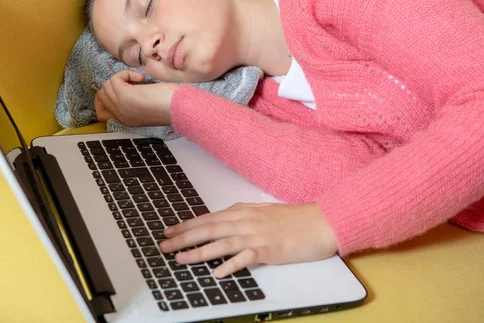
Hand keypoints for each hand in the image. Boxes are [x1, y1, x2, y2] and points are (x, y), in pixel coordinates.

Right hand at [94, 70, 179, 125]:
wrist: (181, 108)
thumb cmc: (170, 103)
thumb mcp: (145, 105)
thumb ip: (132, 101)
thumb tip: (121, 85)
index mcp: (125, 121)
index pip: (100, 113)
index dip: (106, 97)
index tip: (122, 88)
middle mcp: (121, 116)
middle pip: (102, 94)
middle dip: (115, 83)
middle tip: (134, 84)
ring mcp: (122, 108)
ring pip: (107, 85)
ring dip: (121, 78)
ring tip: (139, 81)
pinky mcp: (126, 97)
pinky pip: (115, 80)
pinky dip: (126, 74)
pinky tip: (141, 79)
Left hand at [159, 202, 337, 277]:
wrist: (320, 222)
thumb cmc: (294, 219)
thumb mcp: (263, 213)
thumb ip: (243, 218)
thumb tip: (224, 225)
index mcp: (243, 211)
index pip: (208, 218)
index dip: (186, 225)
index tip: (169, 231)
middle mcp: (245, 220)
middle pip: (208, 229)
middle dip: (183, 238)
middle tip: (163, 246)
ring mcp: (256, 234)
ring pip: (221, 243)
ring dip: (198, 251)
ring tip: (180, 259)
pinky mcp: (269, 249)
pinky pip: (246, 258)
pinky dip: (230, 265)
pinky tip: (217, 273)